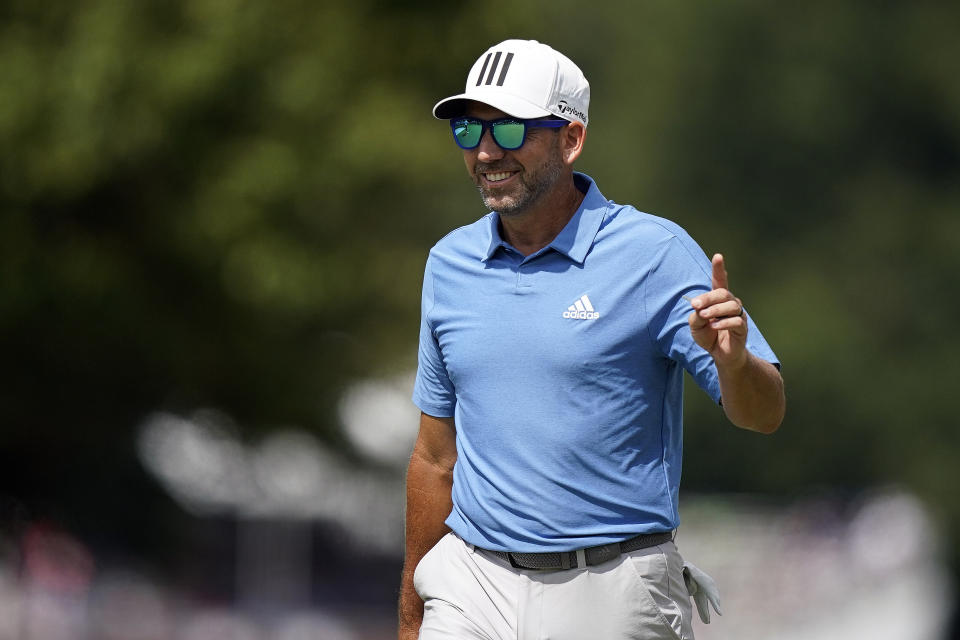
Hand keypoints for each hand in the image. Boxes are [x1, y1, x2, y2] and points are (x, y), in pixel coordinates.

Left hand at [688, 254, 746, 368]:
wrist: (720, 354)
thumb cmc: (708, 336)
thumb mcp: (695, 325)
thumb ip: (696, 315)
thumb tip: (699, 308)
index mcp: (718, 300)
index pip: (719, 281)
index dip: (719, 269)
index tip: (718, 256)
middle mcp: (730, 303)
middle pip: (723, 293)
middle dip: (708, 297)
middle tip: (696, 305)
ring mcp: (738, 315)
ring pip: (731, 305)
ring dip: (715, 310)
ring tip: (704, 317)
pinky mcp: (742, 328)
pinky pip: (736, 321)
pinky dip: (724, 322)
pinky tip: (714, 326)